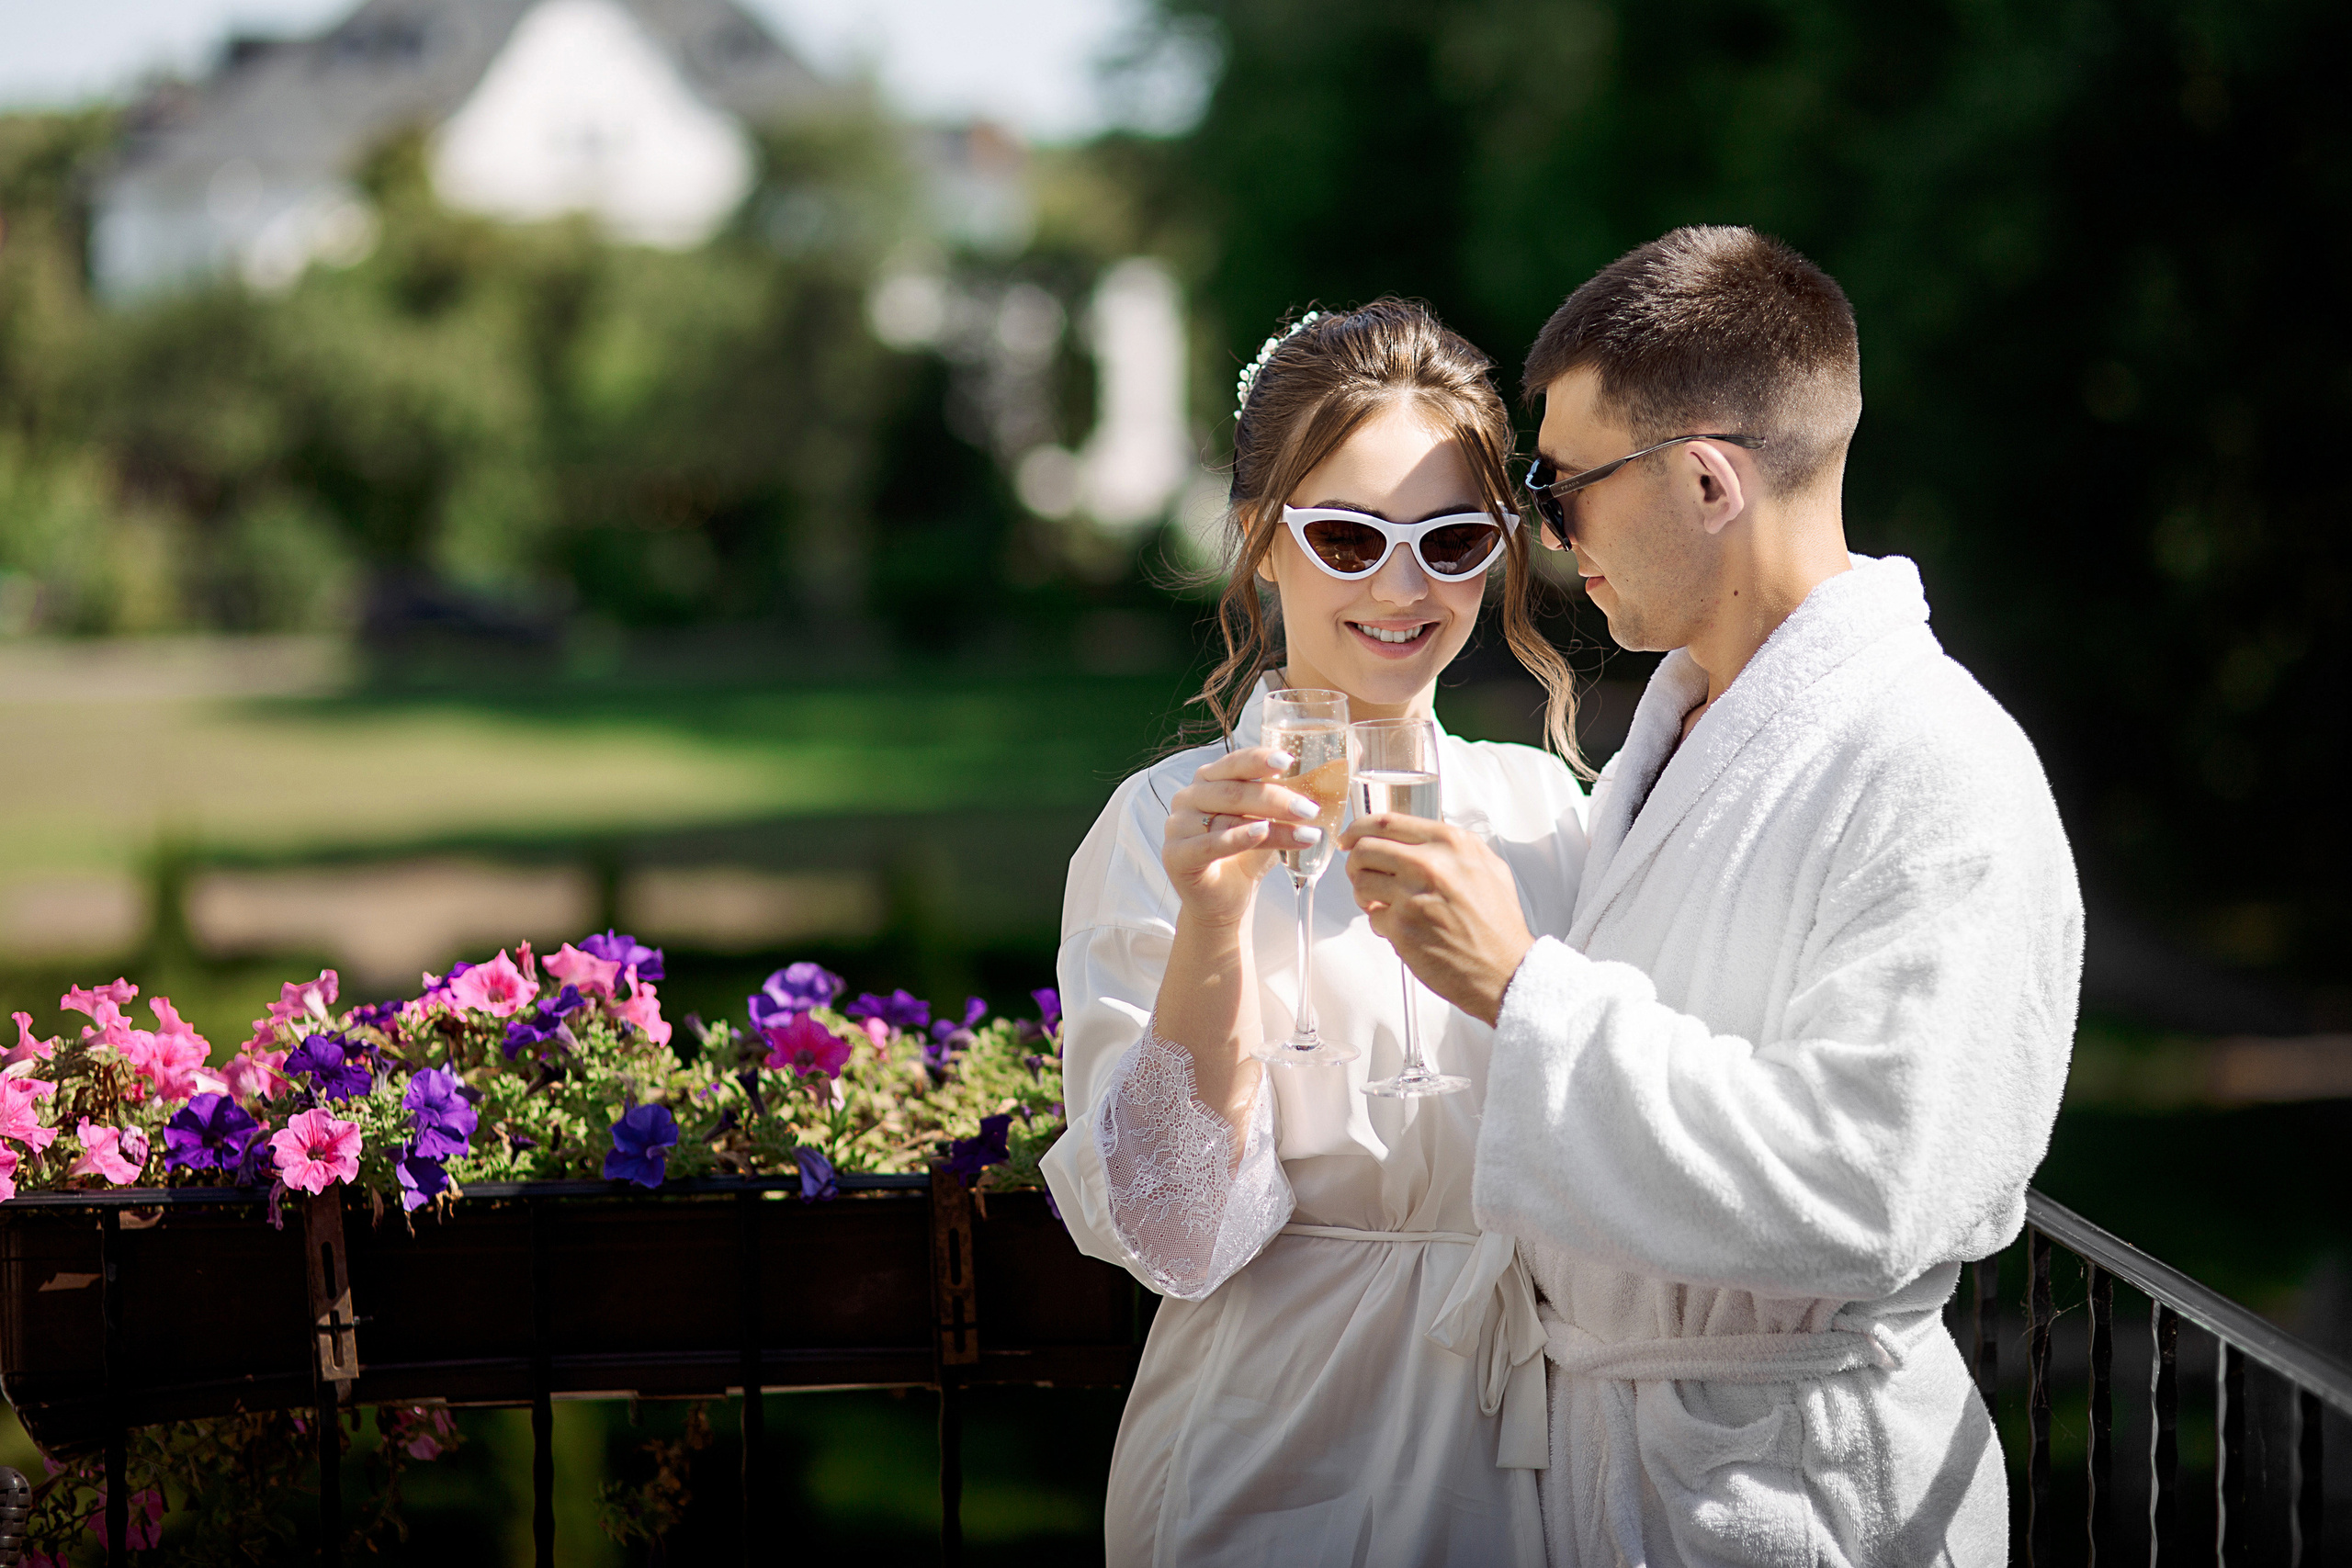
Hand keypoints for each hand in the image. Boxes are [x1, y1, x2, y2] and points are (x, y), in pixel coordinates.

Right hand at [1163, 746, 1326, 928]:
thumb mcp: (1268, 824)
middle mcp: (1189, 797)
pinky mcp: (1175, 855)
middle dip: (1276, 799)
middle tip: (1309, 809)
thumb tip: (1326, 787)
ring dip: (1272, 824)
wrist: (1223, 901)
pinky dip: (1237, 838)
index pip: (1235, 763)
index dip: (1260, 759)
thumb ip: (1284, 805)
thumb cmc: (1245, 857)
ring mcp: (1178, 825)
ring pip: (1228, 817)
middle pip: (1234, 790)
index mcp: (1208, 780)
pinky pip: (1209, 843)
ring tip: (1305, 833)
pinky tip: (1262, 832)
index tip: (1289, 760)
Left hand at [1341, 814, 1535, 1025]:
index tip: (1349, 838)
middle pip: (1365, 849)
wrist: (1505, 970)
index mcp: (1451, 844)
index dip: (1358, 829)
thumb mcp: (1487, 867)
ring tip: (1383, 904)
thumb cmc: (1497, 925)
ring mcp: (1413, 896)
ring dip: (1364, 894)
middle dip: (1355, 862)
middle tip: (1360, 873)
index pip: (1387, 822)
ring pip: (1361, 882)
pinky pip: (1372, 917)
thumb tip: (1416, 839)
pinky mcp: (1402, 927)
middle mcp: (1430, 864)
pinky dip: (1381, 923)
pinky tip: (1402, 928)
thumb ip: (1452, 848)